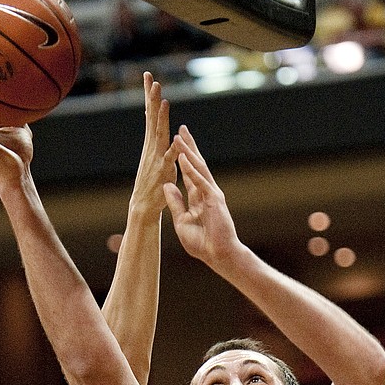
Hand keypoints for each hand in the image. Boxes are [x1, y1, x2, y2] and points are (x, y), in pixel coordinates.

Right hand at [128, 72, 176, 216]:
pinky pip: (170, 158)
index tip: (147, 75)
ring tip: (164, 100)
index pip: (150, 112)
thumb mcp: (151, 150)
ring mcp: (157, 157)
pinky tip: (176, 138)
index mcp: (152, 140)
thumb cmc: (151, 178)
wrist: (144, 204)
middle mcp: (153, 146)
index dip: (149, 94)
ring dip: (162, 117)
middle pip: (153, 118)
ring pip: (160, 134)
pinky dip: (173, 148)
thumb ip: (153, 131)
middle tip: (152, 79)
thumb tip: (150, 111)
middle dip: (152, 98)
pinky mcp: (164, 171)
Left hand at [163, 126, 240, 269]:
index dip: (181, 159)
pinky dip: (192, 169)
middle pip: (195, 165)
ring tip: (179, 136)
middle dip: (187, 147)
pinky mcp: (214, 199)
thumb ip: (175, 203)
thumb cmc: (202, 243)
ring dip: (188, 152)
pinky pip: (201, 181)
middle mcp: (205, 193)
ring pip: (198, 168)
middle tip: (180, 129)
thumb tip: (166, 185)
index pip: (188, 174)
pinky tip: (184, 157)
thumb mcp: (181, 222)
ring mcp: (211, 194)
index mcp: (197, 199)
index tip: (175, 145)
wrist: (218, 255)